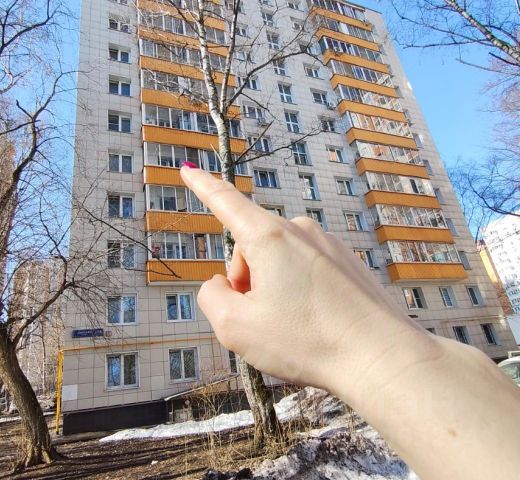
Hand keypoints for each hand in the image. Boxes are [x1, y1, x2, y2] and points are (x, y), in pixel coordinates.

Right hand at [180, 166, 435, 395]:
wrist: (382, 357)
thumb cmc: (307, 341)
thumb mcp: (235, 327)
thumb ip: (212, 297)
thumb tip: (222, 283)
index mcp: (269, 237)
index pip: (225, 202)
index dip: (202, 186)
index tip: (187, 168)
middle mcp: (300, 231)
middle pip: (251, 249)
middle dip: (246, 282)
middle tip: (262, 320)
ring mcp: (328, 245)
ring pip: (279, 262)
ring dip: (273, 290)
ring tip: (293, 327)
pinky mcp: (346, 263)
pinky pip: (307, 272)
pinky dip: (301, 295)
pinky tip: (316, 325)